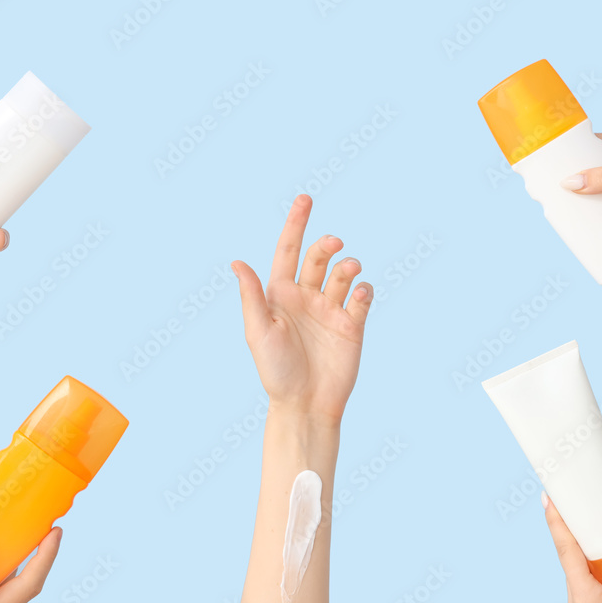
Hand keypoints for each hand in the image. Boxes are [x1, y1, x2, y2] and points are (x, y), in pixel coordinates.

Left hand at [231, 195, 372, 428]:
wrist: (305, 404)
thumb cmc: (275, 371)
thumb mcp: (258, 331)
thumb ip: (252, 296)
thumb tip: (236, 262)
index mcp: (280, 295)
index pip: (289, 251)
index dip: (296, 224)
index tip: (305, 198)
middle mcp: (306, 298)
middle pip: (318, 257)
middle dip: (326, 245)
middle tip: (334, 244)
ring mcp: (331, 310)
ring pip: (343, 274)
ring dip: (348, 266)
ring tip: (349, 272)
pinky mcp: (352, 326)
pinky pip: (362, 299)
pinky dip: (364, 291)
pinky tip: (361, 294)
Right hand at [560, 129, 601, 237]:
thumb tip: (570, 182)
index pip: (585, 144)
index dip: (566, 159)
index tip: (548, 177)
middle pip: (588, 165)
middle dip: (575, 184)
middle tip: (560, 202)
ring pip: (598, 183)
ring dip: (590, 199)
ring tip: (578, 214)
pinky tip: (600, 221)